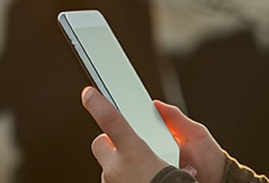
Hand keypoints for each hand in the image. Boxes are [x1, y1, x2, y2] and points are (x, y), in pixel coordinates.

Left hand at [82, 87, 228, 182]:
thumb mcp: (180, 160)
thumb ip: (172, 130)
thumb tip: (161, 113)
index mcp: (135, 154)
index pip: (111, 120)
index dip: (98, 104)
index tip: (89, 94)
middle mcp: (116, 169)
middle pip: (101, 142)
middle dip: (110, 142)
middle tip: (127, 146)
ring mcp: (109, 182)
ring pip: (107, 164)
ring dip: (118, 165)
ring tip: (139, 172)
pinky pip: (110, 180)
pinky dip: (121, 179)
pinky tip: (136, 180)